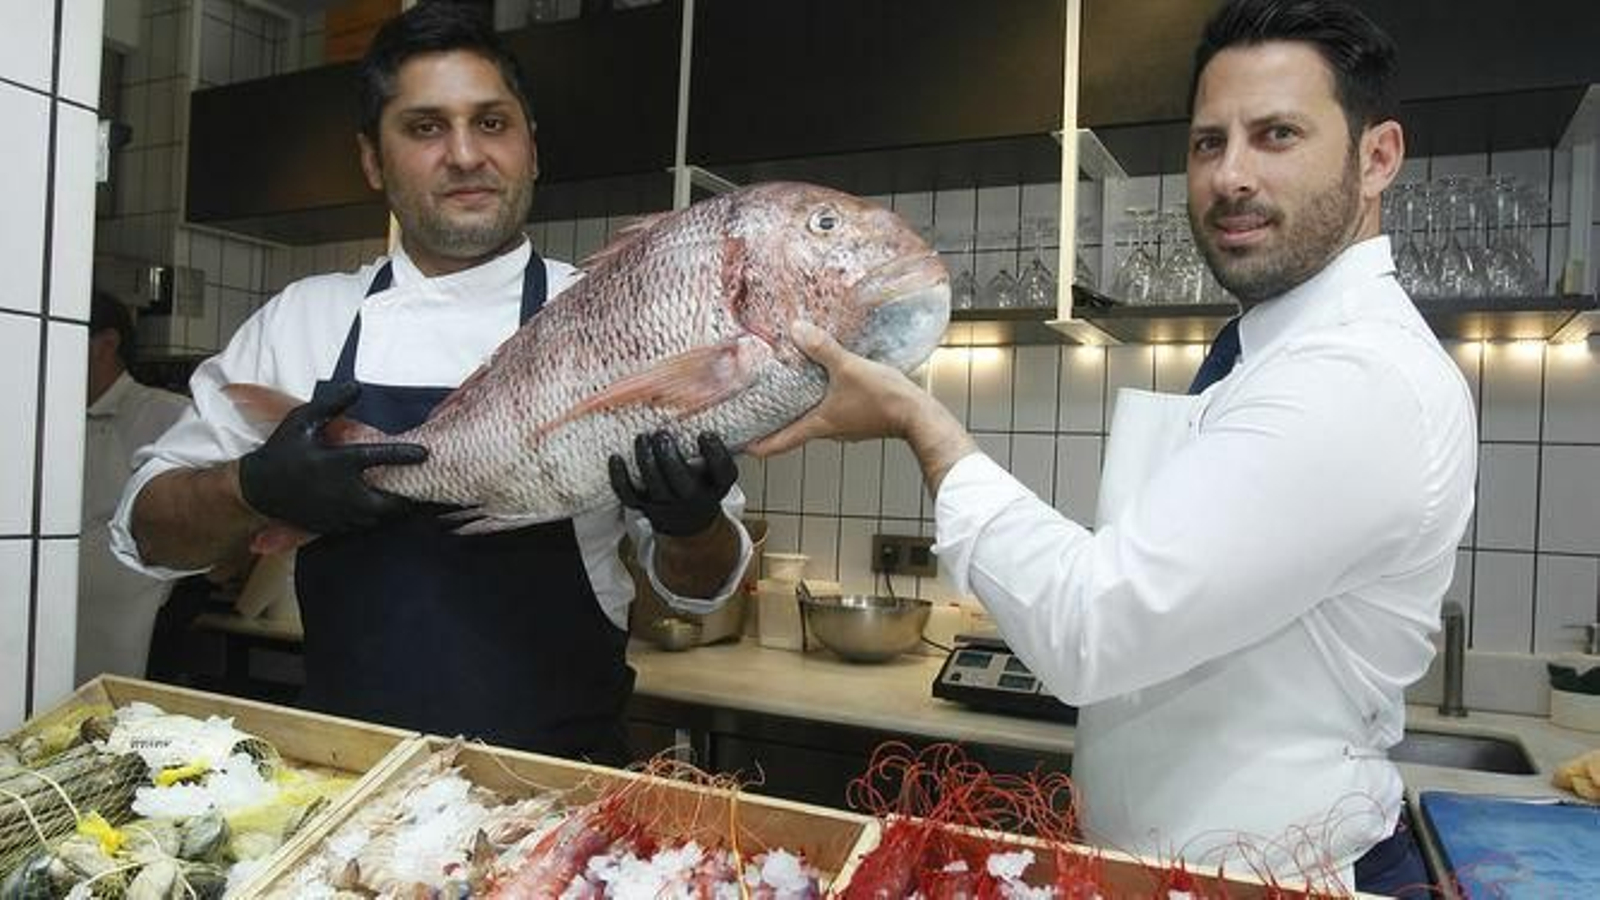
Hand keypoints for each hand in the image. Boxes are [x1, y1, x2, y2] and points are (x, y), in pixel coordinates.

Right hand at [237, 383, 427, 533]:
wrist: (258, 488)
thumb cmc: (282, 449)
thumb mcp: (303, 421)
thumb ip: (332, 404)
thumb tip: (357, 386)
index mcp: (335, 462)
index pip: (378, 457)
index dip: (404, 454)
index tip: (425, 453)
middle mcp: (339, 491)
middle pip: (386, 502)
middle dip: (406, 497)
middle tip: (420, 486)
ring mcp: (336, 513)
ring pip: (377, 518)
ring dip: (393, 509)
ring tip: (407, 499)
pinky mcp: (331, 526)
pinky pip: (362, 526)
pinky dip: (376, 519)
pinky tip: (383, 509)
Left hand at [609, 431, 736, 536]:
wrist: (688, 519)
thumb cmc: (702, 482)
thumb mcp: (717, 467)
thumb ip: (715, 444)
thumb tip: (713, 401)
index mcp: (716, 485)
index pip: (723, 472)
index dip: (715, 453)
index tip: (705, 434)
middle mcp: (693, 497)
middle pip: (681, 481)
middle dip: (669, 457)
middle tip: (662, 434)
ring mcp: (667, 503)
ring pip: (654, 485)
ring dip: (646, 459)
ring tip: (642, 438)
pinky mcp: (644, 506)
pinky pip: (628, 495)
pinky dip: (619, 477)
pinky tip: (616, 458)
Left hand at [747, 320, 937, 456]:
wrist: (918, 415)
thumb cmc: (885, 400)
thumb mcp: (848, 368)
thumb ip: (822, 349)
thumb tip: (798, 331)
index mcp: (819, 425)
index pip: (781, 442)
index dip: (760, 445)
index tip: (743, 446)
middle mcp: (830, 431)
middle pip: (795, 430)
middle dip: (777, 421)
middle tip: (759, 412)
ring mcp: (845, 427)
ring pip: (815, 419)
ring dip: (801, 409)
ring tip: (789, 391)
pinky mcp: (859, 419)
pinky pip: (833, 411)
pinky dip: (823, 401)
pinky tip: (825, 385)